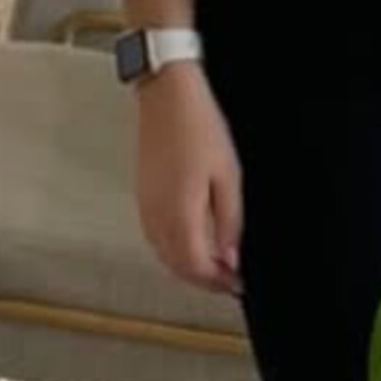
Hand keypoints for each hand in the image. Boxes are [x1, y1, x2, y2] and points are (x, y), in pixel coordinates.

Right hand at [135, 63, 242, 297]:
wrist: (168, 96)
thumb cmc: (199, 127)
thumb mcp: (228, 175)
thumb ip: (229, 221)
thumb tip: (230, 257)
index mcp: (179, 215)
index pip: (197, 268)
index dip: (218, 282)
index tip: (237, 284)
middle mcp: (156, 218)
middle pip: (178, 267)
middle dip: (204, 279)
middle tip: (229, 278)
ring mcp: (145, 207)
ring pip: (164, 255)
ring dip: (188, 266)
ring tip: (215, 262)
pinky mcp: (142, 196)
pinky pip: (155, 237)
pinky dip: (174, 249)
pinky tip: (191, 240)